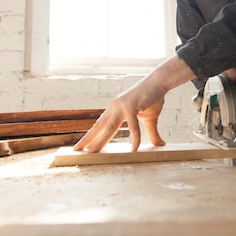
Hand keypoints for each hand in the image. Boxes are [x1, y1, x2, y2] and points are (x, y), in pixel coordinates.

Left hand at [73, 55, 195, 152]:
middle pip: (99, 127)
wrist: (160, 82)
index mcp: (115, 109)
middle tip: (76, 151)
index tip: (81, 146)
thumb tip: (159, 145)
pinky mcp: (132, 106)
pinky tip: (134, 149)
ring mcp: (122, 106)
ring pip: (109, 128)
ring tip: (91, 153)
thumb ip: (151, 134)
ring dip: (99, 141)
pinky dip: (134, 138)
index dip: (90, 136)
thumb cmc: (153, 98)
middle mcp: (114, 107)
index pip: (99, 125)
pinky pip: (133, 126)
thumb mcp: (150, 119)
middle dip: (87, 140)